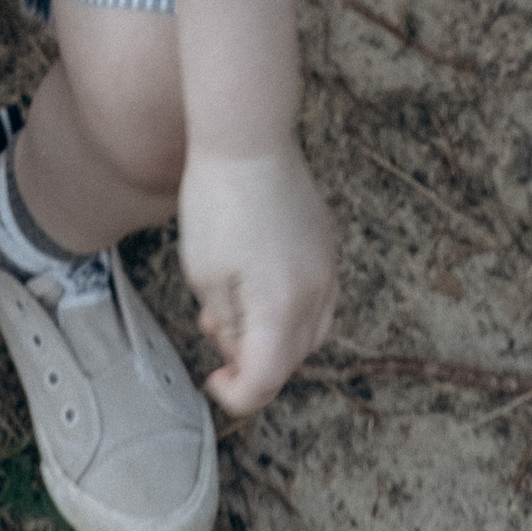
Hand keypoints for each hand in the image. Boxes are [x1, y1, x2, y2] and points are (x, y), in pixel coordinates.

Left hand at [176, 148, 338, 414]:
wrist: (248, 137)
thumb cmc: (218, 202)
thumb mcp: (205, 274)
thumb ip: (228, 324)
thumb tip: (240, 348)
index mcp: (281, 309)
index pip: (265, 381)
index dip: (236, 394)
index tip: (211, 379)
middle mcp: (316, 295)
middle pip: (289, 360)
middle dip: (250, 359)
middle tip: (211, 327)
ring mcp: (327, 268)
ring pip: (308, 332)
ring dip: (270, 335)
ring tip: (227, 305)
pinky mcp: (326, 245)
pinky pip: (316, 298)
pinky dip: (287, 308)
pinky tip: (253, 282)